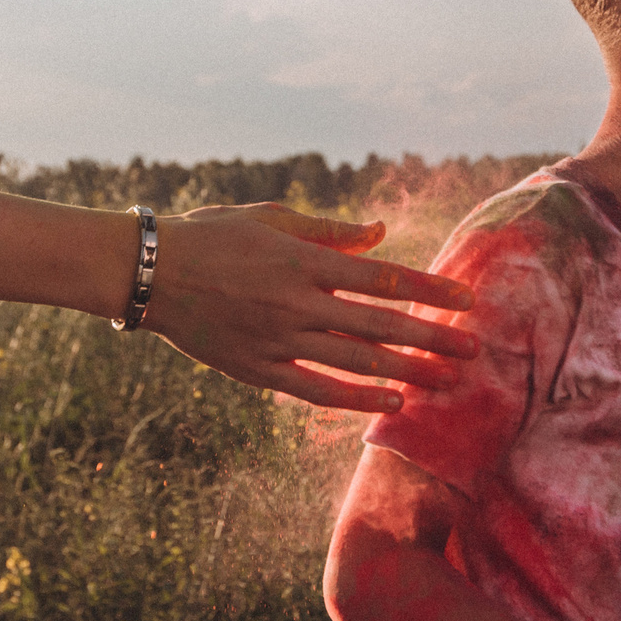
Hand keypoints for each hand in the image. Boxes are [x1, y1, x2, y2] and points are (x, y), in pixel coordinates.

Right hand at [139, 203, 477, 411]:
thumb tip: (381, 234)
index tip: (467, 300)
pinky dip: (355, 398)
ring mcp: (277, 339)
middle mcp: (296, 302)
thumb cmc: (211, 234)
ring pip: (354, 362)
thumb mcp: (272, 218)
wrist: (148, 273)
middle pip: (379, 325)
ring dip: (404, 372)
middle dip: (431, 338)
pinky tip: (389, 402)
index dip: (430, 289)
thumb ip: (330, 231)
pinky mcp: (257, 369)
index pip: (383, 278)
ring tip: (442, 380)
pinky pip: (315, 389)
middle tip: (472, 351)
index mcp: (303, 260)